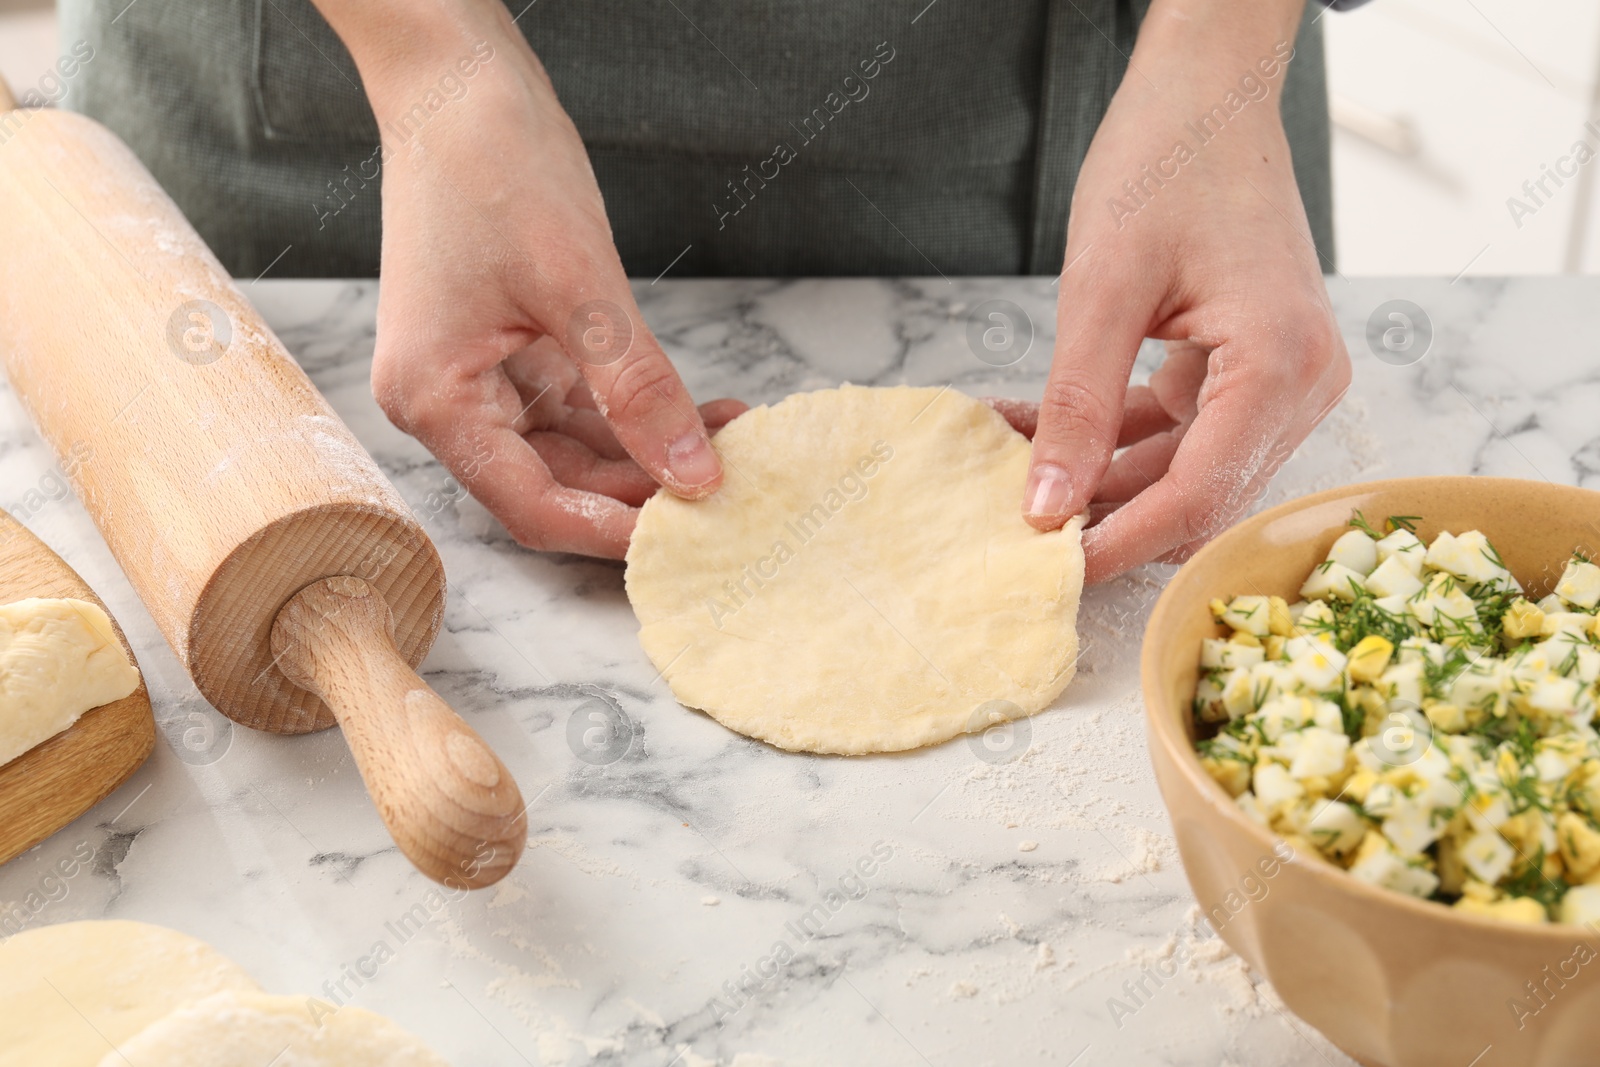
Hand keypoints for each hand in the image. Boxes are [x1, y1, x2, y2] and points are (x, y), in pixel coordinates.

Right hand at [324, 0, 743, 556]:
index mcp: (436, 399)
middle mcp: (447, 402)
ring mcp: (478, 377)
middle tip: (728, 486)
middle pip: (555, 484)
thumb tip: (694, 472)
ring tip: (731, 440)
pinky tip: (700, 412)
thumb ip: (638, 388)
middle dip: (644, 487)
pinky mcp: (510, 351)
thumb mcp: (580, 285)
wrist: (457, 79)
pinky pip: (580, 406)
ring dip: (651, 449)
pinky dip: (637, 412)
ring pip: (576, 449)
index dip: (613, 529)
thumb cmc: (491, 163)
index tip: (688, 536)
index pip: (532, 505)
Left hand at [1019, 0, 1349, 583]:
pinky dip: (1112, 437)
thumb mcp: (1103, 288)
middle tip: (1014, 523)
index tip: (1046, 571)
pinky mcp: (1250, 369)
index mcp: (1282, 366)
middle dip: (1104, 513)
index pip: (1198, 496)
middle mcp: (1301, 385)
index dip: (1118, 543)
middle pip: (1197, 494)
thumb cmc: (1167, 160)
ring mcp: (1281, 380)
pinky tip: (1039, 429)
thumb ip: (1076, 406)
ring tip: (1007, 462)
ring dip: (1097, 475)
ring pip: (1182, 470)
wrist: (1206, 91)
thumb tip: (1045, 507)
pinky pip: (1179, 431)